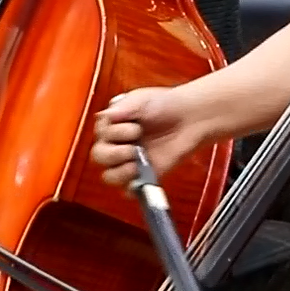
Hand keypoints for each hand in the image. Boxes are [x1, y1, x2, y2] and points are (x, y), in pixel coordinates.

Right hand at [91, 86, 208, 188]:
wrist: (190, 118)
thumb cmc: (165, 104)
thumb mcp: (141, 99)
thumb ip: (123, 108)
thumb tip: (104, 116)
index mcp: (111, 125)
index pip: (100, 135)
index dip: (114, 133)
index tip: (135, 126)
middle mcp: (116, 144)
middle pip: (99, 157)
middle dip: (113, 154)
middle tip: (133, 149)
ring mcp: (129, 162)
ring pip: (109, 176)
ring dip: (119, 172)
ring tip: (136, 165)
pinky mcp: (144, 177)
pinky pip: (129, 190)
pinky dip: (131, 188)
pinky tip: (141, 178)